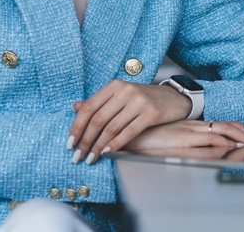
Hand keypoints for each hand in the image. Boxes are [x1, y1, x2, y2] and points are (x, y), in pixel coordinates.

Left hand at [67, 79, 192, 164]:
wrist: (173, 98)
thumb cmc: (143, 98)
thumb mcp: (120, 95)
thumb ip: (98, 102)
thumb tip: (75, 107)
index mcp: (113, 85)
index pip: (89, 107)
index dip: (77, 126)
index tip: (70, 143)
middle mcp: (124, 90)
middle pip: (98, 118)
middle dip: (85, 140)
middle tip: (77, 156)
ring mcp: (138, 101)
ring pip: (111, 127)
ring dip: (98, 146)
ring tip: (90, 158)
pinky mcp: (150, 112)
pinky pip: (128, 131)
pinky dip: (116, 144)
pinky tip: (107, 152)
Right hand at [123, 119, 243, 151]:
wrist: (131, 134)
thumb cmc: (151, 139)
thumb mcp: (176, 141)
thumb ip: (196, 144)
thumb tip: (218, 150)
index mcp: (196, 127)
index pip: (228, 126)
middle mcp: (196, 128)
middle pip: (231, 127)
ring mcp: (191, 134)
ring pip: (224, 133)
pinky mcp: (183, 142)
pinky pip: (209, 142)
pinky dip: (226, 145)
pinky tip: (237, 148)